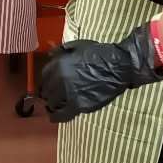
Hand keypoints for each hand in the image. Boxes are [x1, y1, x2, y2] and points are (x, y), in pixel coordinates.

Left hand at [41, 25, 159, 122]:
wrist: (118, 66)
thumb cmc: (100, 54)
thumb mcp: (78, 46)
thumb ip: (61, 51)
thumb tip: (49, 55)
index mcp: (59, 64)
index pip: (43, 76)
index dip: (46, 81)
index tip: (49, 85)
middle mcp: (60, 79)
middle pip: (47, 91)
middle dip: (50, 94)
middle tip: (54, 96)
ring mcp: (68, 93)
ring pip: (52, 104)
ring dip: (53, 105)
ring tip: (56, 106)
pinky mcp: (78, 105)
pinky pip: (62, 115)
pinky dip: (57, 116)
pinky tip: (55, 117)